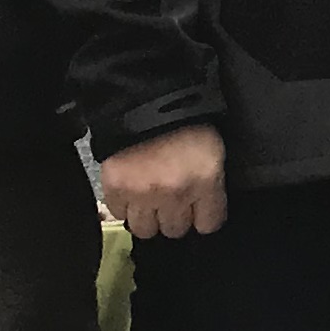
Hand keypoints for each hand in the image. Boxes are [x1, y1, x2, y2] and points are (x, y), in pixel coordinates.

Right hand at [99, 121, 226, 241]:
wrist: (146, 100)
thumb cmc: (186, 122)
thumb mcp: (213, 152)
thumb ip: (211, 186)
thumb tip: (204, 211)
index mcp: (205, 182)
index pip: (209, 224)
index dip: (204, 217)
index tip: (199, 210)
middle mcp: (175, 194)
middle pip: (175, 230)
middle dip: (175, 217)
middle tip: (172, 200)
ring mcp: (143, 194)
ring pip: (146, 230)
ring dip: (149, 217)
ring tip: (149, 200)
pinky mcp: (116, 189)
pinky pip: (119, 215)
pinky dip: (125, 206)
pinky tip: (131, 191)